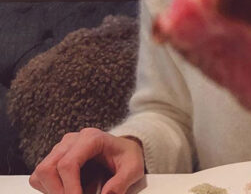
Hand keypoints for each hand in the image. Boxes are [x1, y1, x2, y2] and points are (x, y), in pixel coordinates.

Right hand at [29, 128, 144, 193]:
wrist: (123, 149)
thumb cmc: (127, 156)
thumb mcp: (134, 168)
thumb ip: (122, 181)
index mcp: (91, 138)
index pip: (68, 164)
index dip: (69, 189)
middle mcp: (72, 140)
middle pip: (48, 168)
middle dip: (58, 192)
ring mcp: (61, 148)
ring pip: (41, 173)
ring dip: (53, 191)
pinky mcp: (55, 157)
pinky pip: (40, 176)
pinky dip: (49, 189)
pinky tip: (68, 191)